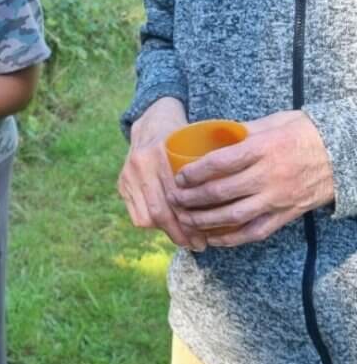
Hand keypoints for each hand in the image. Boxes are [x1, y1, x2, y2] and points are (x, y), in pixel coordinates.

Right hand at [118, 96, 206, 250]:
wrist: (153, 118)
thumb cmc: (186, 132)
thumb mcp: (201, 139)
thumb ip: (216, 162)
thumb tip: (240, 194)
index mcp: (160, 151)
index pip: (177, 195)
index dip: (192, 219)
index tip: (208, 235)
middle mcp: (141, 163)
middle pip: (161, 210)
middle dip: (181, 233)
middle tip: (199, 245)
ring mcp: (128, 174)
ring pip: (147, 216)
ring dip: (167, 232)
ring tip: (186, 241)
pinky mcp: (122, 183)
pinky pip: (136, 214)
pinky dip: (153, 226)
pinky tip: (167, 230)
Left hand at [170, 109, 334, 245]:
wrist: (344, 154)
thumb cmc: (305, 132)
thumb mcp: (274, 122)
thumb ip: (243, 130)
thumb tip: (212, 134)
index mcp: (263, 149)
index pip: (220, 163)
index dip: (195, 172)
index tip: (179, 177)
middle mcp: (269, 176)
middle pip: (221, 193)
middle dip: (192, 199)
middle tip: (174, 200)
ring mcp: (278, 198)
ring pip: (234, 216)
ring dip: (205, 221)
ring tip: (186, 221)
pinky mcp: (286, 215)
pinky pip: (255, 231)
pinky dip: (232, 239)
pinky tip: (213, 238)